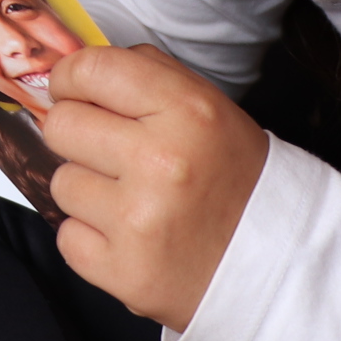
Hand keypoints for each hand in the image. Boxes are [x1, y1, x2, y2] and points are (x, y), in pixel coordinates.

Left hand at [38, 44, 267, 333]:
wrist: (279, 263)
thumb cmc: (234, 178)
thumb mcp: (211, 108)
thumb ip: (148, 75)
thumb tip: (80, 70)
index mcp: (187, 112)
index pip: (93, 70)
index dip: (71, 78)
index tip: (72, 91)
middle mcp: (161, 162)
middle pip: (62, 126)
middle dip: (77, 136)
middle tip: (108, 153)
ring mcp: (139, 221)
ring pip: (61, 183)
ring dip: (88, 191)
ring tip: (130, 201)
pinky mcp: (123, 271)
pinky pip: (67, 236)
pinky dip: (90, 237)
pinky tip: (128, 236)